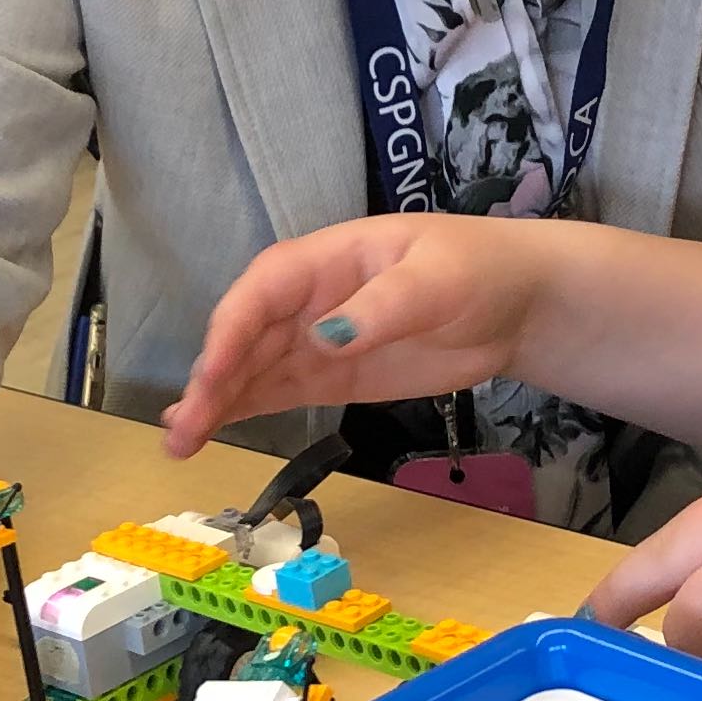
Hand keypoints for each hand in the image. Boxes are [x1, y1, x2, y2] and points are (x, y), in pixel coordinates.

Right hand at [161, 216, 553, 458]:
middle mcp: (310, 297)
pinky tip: (210, 430)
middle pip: (247, 334)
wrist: (521, 303)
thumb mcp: (439, 281)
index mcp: (329, 258)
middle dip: (213, 378)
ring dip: (216, 400)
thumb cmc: (480, 271)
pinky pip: (278, 389)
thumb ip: (384, 307)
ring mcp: (319, 337)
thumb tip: (327, 336)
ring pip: (254, 367)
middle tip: (185, 428)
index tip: (213, 374)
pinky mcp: (333, 375)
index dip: (233, 330)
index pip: (264, 291)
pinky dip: (243, 408)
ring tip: (181, 442)